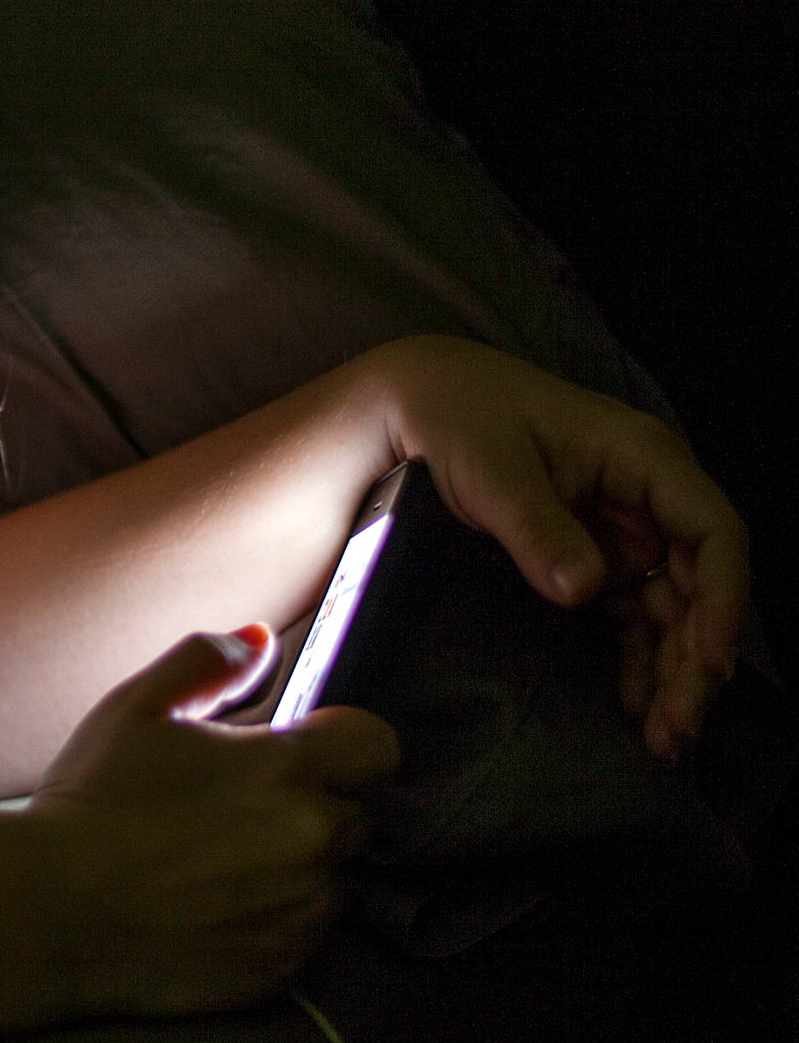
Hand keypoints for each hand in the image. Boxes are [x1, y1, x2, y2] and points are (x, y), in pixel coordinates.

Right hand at [26, 626, 398, 1017]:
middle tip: (240, 809)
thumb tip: (258, 637)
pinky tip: (214, 905)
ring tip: (220, 862)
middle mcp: (310, 840)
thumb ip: (207, 661)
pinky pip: (305, 934)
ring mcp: (300, 910)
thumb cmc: (93, 800)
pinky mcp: (282, 965)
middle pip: (356, 812)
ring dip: (297, 865)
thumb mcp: (137, 706)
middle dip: (314, 804)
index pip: (377, 745)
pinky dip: (276, 918)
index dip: (343, 742)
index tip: (302, 750)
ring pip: (331, 876)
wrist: (53, 911)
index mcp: (284, 768)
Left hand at [368, 336, 748, 759]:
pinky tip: (634, 704)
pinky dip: (636, 655)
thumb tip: (584, 590)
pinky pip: (629, 610)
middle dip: (695, 656)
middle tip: (677, 727)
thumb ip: (537, 526)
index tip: (707, 663)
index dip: (722, 601)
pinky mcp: (592, 550)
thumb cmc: (458, 417)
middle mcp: (645, 494)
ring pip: (668, 606)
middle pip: (698, 582)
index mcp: (641, 457)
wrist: (416, 402)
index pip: (713, 532)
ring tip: (663, 737)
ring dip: (671, 669)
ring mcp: (621, 526)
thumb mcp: (491, 468)